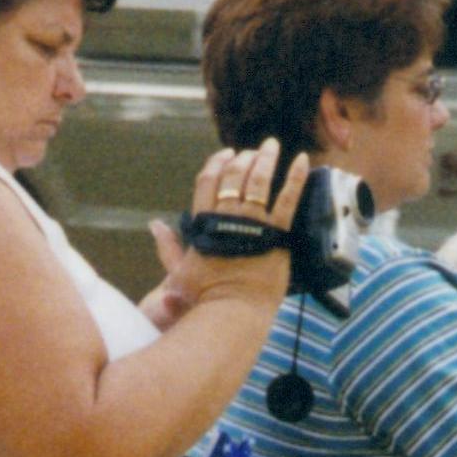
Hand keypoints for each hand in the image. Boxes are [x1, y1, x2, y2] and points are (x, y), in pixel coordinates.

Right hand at [149, 143, 307, 318]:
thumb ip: (167, 247)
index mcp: (205, 223)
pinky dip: (295, 177)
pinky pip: (288, 199)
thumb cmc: (205, 297)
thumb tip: (154, 225)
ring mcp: (253, 224)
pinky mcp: (277, 233)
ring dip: (265, 159)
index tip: (226, 154)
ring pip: (259, 182)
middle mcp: (228, 217)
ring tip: (271, 145)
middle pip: (234, 176)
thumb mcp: (179, 271)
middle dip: (242, 159)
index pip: (207, 182)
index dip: (217, 164)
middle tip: (252, 151)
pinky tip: (301, 160)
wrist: (233, 312)